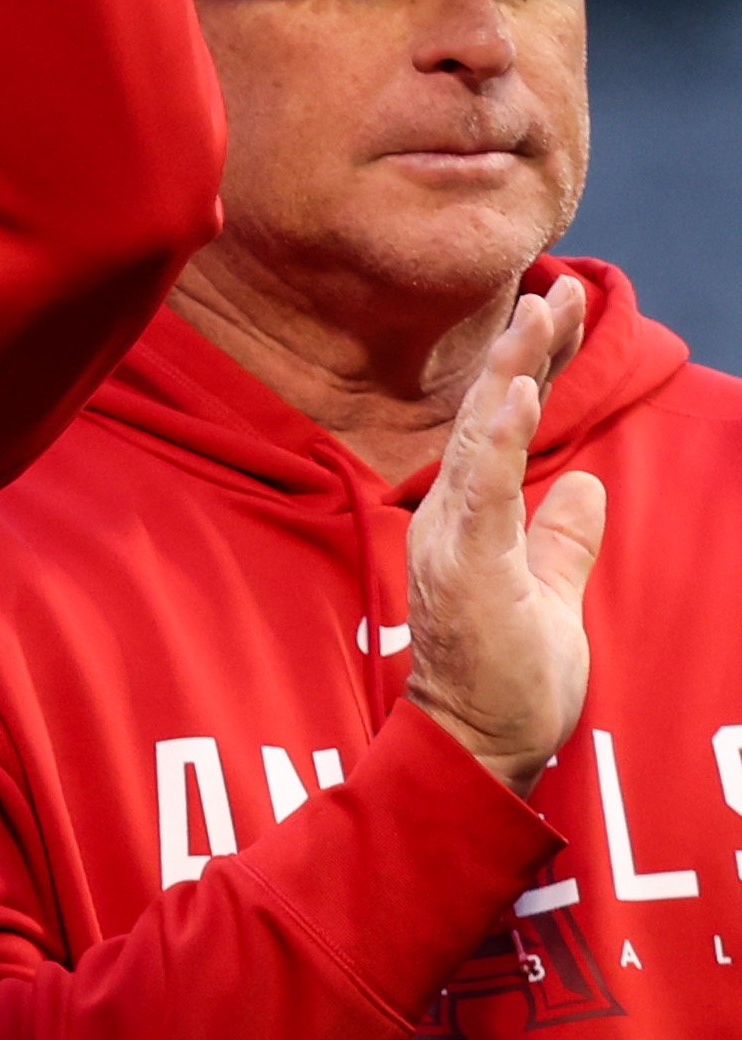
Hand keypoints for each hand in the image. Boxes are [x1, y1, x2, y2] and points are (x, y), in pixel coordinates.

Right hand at [405, 275, 605, 792]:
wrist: (475, 750)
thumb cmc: (506, 687)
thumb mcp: (552, 598)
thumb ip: (563, 539)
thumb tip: (586, 483)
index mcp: (472, 520)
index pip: (500, 427)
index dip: (531, 368)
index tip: (557, 310)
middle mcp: (453, 517)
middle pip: (488, 415)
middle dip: (525, 350)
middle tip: (555, 289)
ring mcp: (455, 539)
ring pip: (480, 437)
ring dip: (511, 373)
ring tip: (535, 317)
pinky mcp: (468, 565)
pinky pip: (482, 488)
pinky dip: (498, 436)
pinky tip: (518, 393)